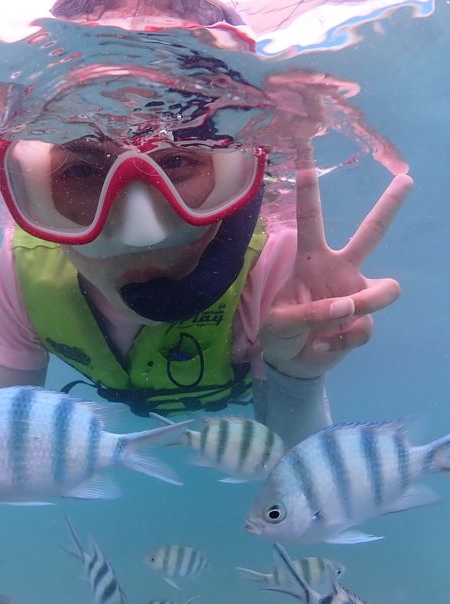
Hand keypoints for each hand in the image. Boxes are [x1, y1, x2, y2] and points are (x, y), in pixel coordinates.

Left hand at [259, 157, 412, 378]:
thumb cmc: (280, 334)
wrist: (293, 363)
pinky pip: (366, 325)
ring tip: (340, 317)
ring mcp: (356, 294)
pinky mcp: (364, 320)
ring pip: (387, 289)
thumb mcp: (279, 323)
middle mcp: (339, 270)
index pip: (310, 220)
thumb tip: (347, 305)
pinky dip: (344, 339)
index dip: (308, 191)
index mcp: (310, 260)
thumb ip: (309, 313)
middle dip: (388, 207)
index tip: (306, 158)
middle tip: (406, 179)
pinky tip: (325, 344)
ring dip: (366, 304)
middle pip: (370, 234)